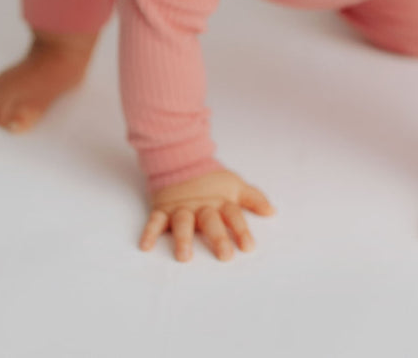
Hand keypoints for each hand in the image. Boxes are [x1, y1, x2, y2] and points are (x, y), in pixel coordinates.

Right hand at [139, 169, 275, 262]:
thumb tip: (272, 212)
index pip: (233, 215)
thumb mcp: (235, 186)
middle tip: (225, 256)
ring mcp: (181, 207)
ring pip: (182, 222)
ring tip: (184, 256)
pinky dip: (149, 233)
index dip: (241, 230)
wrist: (181, 161)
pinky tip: (145, 246)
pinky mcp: (162, 209)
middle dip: (218, 238)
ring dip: (183, 238)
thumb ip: (253, 198)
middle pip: (210, 221)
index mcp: (220, 201)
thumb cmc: (211, 181)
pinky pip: (154, 221)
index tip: (248, 247)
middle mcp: (201, 206)